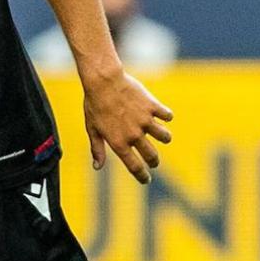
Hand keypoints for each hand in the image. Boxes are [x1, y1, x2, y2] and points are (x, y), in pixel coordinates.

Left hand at [82, 69, 172, 183]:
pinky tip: (161, 114)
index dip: (142, 176)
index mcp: (118, 142)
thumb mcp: (92, 128)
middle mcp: (134, 135)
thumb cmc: (94, 104)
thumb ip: (97, 149)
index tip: (146, 179)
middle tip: (153, 161)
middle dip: (154, 161)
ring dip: (164, 138)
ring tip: (160, 135)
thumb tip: (97, 167)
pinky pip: (167, 116)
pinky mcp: (152, 106)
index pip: (135, 166)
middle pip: (152, 156)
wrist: (103, 81)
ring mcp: (145, 120)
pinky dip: (166, 116)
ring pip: (165, 137)